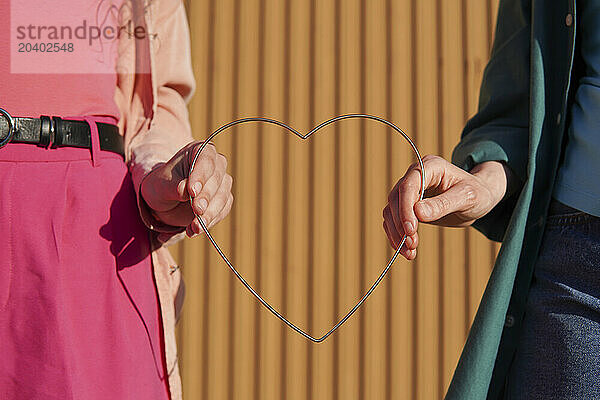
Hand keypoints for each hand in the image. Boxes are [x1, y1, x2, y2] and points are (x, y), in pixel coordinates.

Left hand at [140, 141, 233, 236]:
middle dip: (207, 197)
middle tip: (197, 210)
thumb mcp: (160, 185)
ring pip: (223, 197)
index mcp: (199, 151)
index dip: (201, 175)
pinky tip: (194, 230)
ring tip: (194, 227)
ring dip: (210, 214)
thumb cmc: (160, 186)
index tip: (192, 191)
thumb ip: (174, 187)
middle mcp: (215, 165)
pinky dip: (210, 221)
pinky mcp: (223, 200)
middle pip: (217, 180)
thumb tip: (186, 190)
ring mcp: (221, 183)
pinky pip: (222, 211)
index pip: (206, 160)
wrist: (163, 200)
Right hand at [383, 155, 508, 259]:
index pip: (408, 186)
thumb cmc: (478, 194)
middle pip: (396, 199)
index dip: (406, 208)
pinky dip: (396, 235)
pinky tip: (405, 249)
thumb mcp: (467, 197)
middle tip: (411, 245)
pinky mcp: (407, 206)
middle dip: (401, 224)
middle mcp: (415, 176)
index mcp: (430, 166)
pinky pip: (394, 220)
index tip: (411, 230)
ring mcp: (410, 191)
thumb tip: (418, 213)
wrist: (479, 200)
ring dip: (396, 233)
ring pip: (391, 211)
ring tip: (409, 252)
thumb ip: (443, 204)